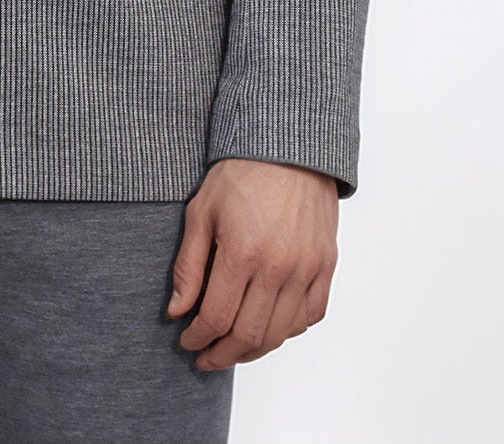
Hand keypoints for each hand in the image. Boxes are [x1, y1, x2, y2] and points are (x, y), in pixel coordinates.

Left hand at [167, 159, 338, 369]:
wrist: (288, 147)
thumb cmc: (241, 173)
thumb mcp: (201, 211)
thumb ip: (188, 265)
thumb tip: (177, 311)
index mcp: (242, 252)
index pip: (216, 317)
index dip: (198, 338)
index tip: (187, 341)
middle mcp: (278, 267)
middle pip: (249, 334)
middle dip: (222, 354)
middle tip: (205, 356)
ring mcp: (307, 268)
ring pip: (281, 333)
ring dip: (254, 349)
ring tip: (234, 348)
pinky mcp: (326, 265)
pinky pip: (311, 316)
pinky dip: (289, 330)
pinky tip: (270, 326)